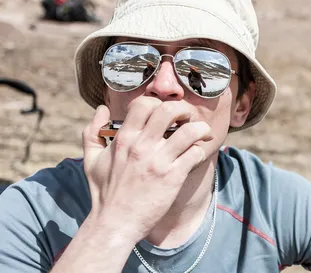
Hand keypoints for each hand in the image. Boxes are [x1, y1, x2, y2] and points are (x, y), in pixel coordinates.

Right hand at [81, 97, 214, 241]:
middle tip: (187, 118)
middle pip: (169, 110)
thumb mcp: (91, 161)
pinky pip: (195, 153)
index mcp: (124, 139)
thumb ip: (92, 133)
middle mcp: (141, 146)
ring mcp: (158, 161)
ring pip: (190, 131)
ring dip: (200, 128)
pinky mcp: (173, 177)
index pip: (144, 104)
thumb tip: (101, 109)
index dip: (158, 103)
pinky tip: (197, 154)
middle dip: (183, 109)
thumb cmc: (104, 193)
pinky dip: (201, 150)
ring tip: (201, 133)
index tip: (165, 113)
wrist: (115, 224)